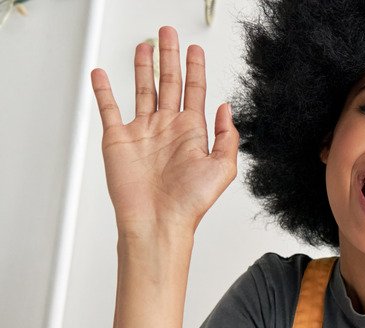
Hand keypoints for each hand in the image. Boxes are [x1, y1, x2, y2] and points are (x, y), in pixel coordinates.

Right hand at [91, 26, 237, 234]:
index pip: (195, 90)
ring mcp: (143, 132)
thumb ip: (227, 136)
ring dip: (143, 67)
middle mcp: (167, 128)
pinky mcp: (118, 139)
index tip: (195, 49)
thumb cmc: (189, 202)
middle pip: (170, 81)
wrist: (158, 221)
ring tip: (145, 46)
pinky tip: (102, 74)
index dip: (196, 67)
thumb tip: (225, 107)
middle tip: (168, 34)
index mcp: (192, 132)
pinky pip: (109, 109)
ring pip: (143, 89)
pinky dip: (103, 91)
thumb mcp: (223, 168)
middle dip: (170, 56)